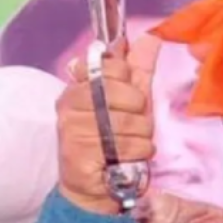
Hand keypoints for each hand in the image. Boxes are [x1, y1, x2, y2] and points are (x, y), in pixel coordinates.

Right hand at [56, 35, 160, 215]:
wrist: (95, 186)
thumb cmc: (114, 138)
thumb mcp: (131, 101)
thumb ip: (139, 70)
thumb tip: (152, 37)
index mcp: (78, 86)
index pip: (115, 66)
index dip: (130, 83)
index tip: (126, 97)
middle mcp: (70, 104)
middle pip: (129, 94)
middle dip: (141, 113)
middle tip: (130, 125)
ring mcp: (72, 128)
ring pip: (133, 121)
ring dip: (142, 135)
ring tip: (130, 142)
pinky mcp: (81, 153)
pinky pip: (130, 144)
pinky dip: (139, 151)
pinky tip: (128, 156)